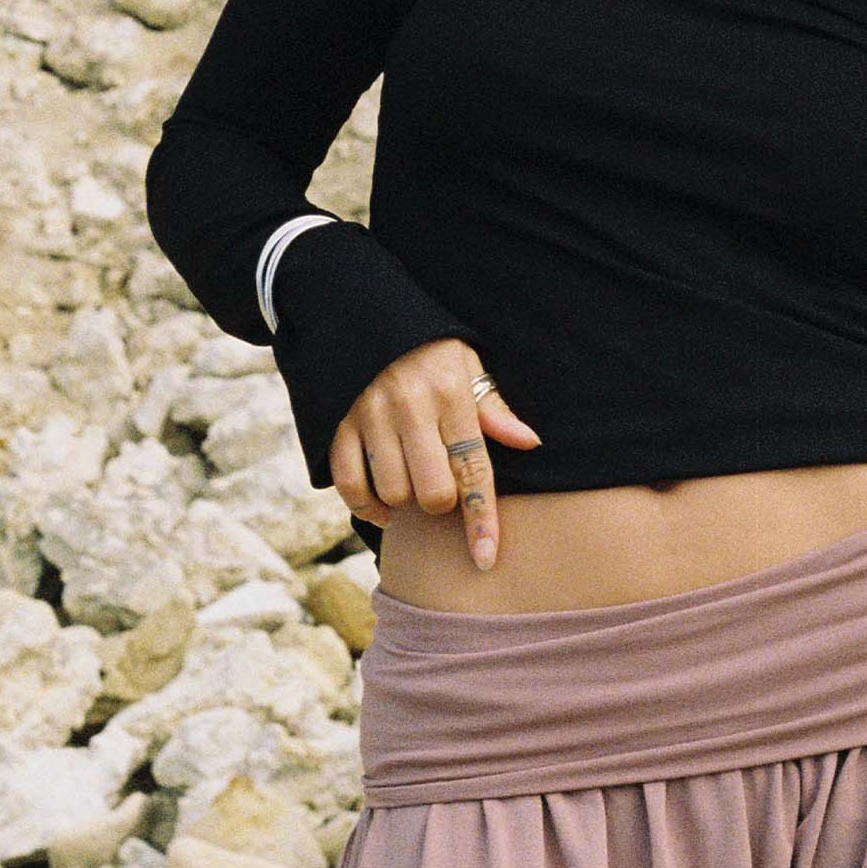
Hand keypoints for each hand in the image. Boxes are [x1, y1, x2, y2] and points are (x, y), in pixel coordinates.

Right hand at [330, 336, 541, 568]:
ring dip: (403, 502)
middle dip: (439, 505)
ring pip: (392, 493)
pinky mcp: (337, 425)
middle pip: (431, 493)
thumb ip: (493, 409)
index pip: (474, 470)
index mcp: (451, 395)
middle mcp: (411, 409)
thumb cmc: (427, 346)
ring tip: (410, 482)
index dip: (482, 520)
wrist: (360, 309)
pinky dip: (365, 505)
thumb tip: (529, 442)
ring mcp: (370, 417)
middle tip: (439, 487)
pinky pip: (349, 484)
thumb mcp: (466, 364)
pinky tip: (380, 504)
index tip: (487, 558)